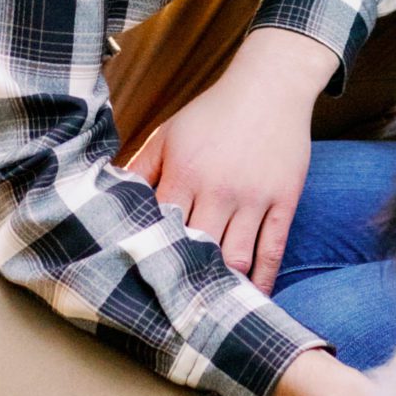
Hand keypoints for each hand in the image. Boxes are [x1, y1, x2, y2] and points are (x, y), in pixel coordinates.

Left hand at [124, 26, 337, 292]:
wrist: (271, 84)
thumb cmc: (214, 110)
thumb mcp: (170, 133)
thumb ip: (142, 167)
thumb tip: (111, 196)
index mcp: (185, 172)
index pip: (162, 226)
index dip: (152, 256)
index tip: (141, 285)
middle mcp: (219, 189)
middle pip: (198, 249)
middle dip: (185, 280)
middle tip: (173, 312)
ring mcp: (254, 197)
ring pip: (237, 257)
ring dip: (224, 287)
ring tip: (210, 311)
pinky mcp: (284, 200)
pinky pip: (274, 249)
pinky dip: (265, 279)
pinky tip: (255, 298)